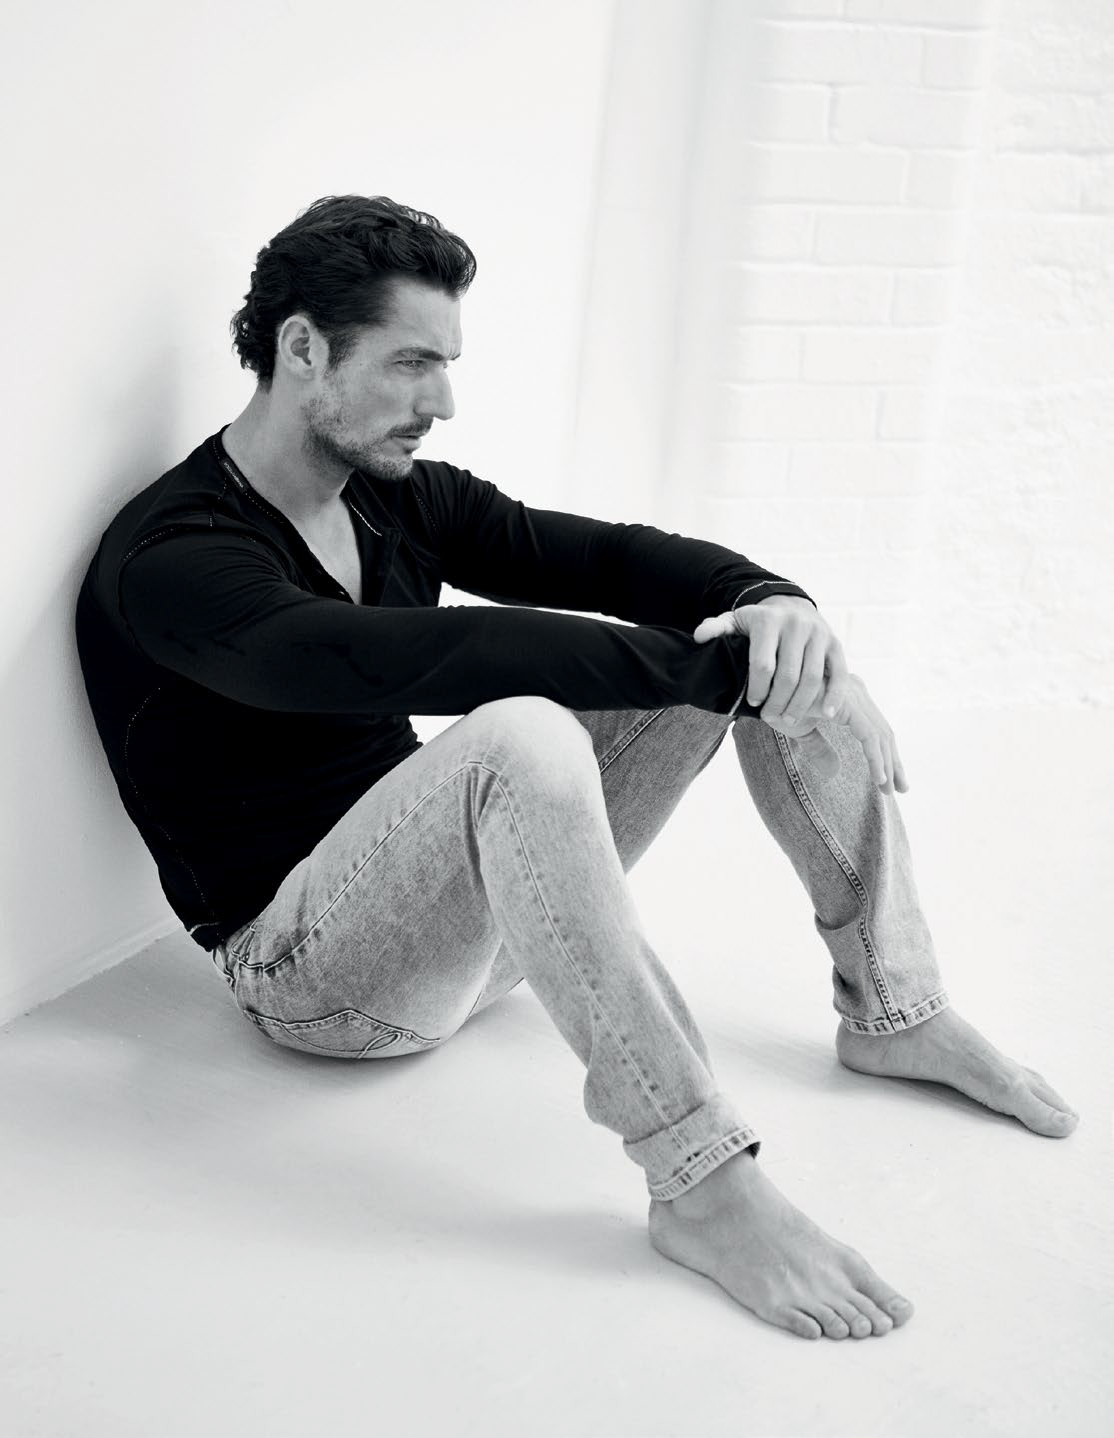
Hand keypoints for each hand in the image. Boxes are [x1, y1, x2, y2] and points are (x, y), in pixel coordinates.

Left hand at [693, 595, 848, 724]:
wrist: (792, 607)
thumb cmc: (758, 624)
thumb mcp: (734, 622)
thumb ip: (715, 629)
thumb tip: (701, 638)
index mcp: (768, 620)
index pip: (763, 664)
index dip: (757, 688)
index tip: (752, 702)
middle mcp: (796, 624)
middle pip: (788, 675)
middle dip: (778, 702)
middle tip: (770, 718)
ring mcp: (819, 634)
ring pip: (812, 678)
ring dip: (801, 705)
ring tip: (789, 720)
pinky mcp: (836, 644)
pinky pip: (839, 674)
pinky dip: (834, 696)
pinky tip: (826, 715)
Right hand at [763, 675, 909, 795]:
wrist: (758, 689)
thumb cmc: (775, 704)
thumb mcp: (801, 731)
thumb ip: (820, 748)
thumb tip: (834, 772)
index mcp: (847, 696)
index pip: (874, 729)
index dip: (885, 756)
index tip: (890, 781)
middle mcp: (855, 691)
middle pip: (883, 732)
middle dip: (893, 763)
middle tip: (900, 789)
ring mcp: (852, 696)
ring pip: (880, 736)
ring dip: (887, 764)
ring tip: (888, 789)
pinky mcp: (846, 705)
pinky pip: (869, 736)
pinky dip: (876, 758)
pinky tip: (879, 778)